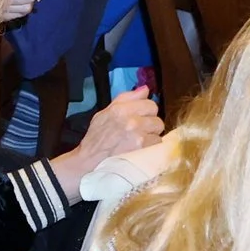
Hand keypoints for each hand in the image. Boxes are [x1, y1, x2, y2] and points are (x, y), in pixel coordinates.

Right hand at [48, 86, 164, 198]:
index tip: (141, 117)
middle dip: (150, 123)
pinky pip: (157, 143)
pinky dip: (152, 146)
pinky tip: (142, 148)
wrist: (91, 161)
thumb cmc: (97, 137)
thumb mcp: (105, 113)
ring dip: (152, 135)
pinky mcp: (143, 148)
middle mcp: (131, 120)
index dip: (146, 110)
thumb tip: (145, 89)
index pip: (150, 103)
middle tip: (141, 130)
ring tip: (141, 140)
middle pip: (157, 117)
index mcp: (120, 108)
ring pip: (159, 131)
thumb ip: (125, 99)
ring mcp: (138, 135)